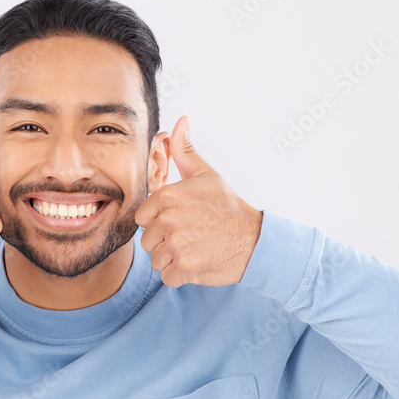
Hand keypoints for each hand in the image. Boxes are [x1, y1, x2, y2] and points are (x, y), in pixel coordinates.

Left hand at [135, 116, 262, 287]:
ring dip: (173, 260)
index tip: (180, 221)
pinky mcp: (185, 267)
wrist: (256, 240)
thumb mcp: (207, 175)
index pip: (142, 218)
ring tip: (196, 249)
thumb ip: (185, 151)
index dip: (158, 222)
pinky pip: (167, 277)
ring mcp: (177, 244)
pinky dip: (180, 276)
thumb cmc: (228, 208)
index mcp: (169, 196)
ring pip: (156, 260)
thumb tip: (181, 121)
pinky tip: (198, 263)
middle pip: (148, 241)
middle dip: (165, 243)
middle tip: (192, 236)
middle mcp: (169, 219)